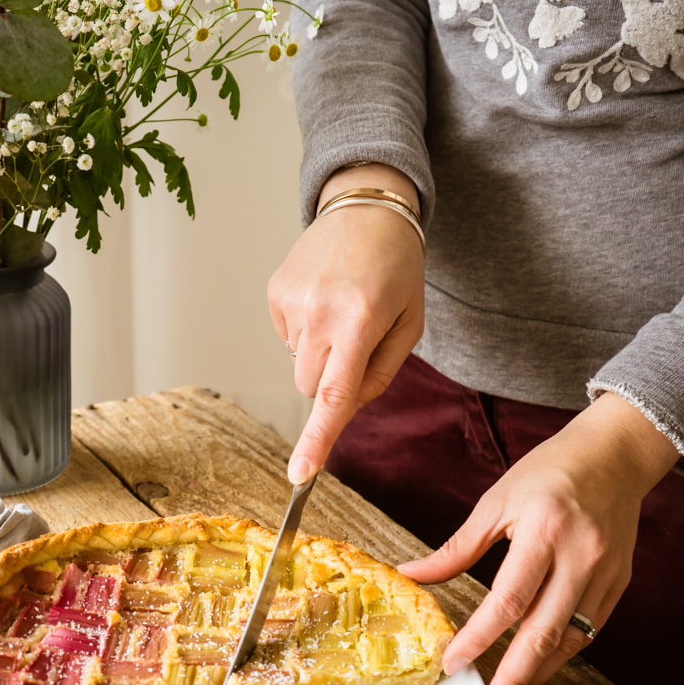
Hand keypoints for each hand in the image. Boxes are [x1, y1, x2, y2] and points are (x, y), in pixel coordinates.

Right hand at [268, 164, 423, 483]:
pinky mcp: (274, 292)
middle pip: (311, 388)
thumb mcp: (409, 325)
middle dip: (331, 382)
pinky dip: (306, 330)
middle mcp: (319, 312)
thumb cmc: (398, 270)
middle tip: (358, 343)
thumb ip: (379, 375)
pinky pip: (286, 338)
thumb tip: (342, 410)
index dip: (316, 442)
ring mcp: (291, 301)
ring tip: (342, 310)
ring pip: (298, 365)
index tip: (298, 476)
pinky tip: (323, 299)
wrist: (368, 208)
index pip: (332, 397)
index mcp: (360, 321)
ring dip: (320, 353)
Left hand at [397, 393, 679, 684]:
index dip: (480, 637)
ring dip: (538, 674)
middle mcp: (580, 557)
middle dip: (514, 678)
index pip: (508, 599)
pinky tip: (537, 667)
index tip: (453, 664)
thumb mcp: (496, 501)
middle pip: (544, 632)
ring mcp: (605, 574)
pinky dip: (560, 653)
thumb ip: (457, 548)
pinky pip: (588, 630)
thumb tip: (410, 574)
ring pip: (570, 640)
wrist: (614, 454)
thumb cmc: (549, 472)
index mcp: (543, 531)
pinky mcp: (618, 584)